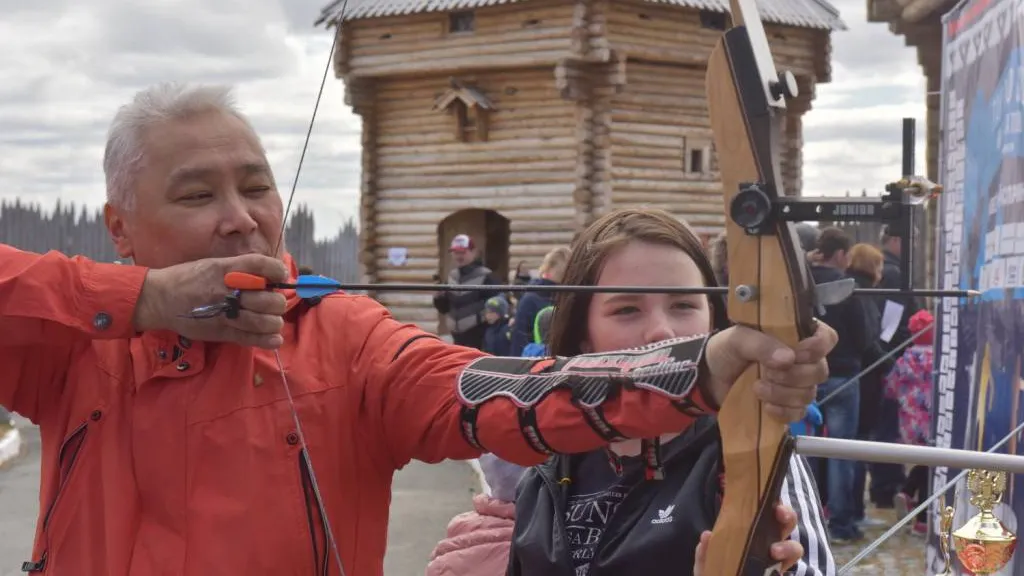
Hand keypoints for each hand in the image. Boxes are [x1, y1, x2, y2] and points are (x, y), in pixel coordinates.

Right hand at [134, 254, 288, 348]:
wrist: (160, 299)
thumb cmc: (187, 279)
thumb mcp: (213, 265)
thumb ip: (239, 269)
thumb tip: (267, 276)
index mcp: (227, 270)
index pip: (262, 265)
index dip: (277, 270)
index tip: (280, 275)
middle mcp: (229, 291)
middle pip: (269, 298)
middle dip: (277, 301)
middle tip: (273, 302)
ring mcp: (226, 314)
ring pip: (265, 321)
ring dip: (275, 321)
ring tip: (273, 320)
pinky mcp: (222, 332)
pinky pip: (251, 338)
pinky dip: (268, 340)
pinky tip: (274, 338)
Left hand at [693, 504, 803, 574]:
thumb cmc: (716, 572)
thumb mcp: (706, 563)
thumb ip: (705, 552)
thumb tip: (706, 535)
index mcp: (752, 533)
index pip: (766, 512)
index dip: (771, 502)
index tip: (768, 498)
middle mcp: (768, 544)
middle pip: (786, 524)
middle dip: (787, 514)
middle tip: (779, 513)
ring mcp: (776, 562)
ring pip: (794, 548)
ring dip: (789, 546)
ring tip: (774, 551)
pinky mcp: (777, 573)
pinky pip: (789, 567)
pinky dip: (786, 563)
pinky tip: (775, 570)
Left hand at [703, 321, 836, 421]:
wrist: (709, 378)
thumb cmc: (725, 351)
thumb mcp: (736, 339)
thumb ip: (760, 344)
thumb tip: (788, 358)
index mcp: (794, 336)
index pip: (826, 338)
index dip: (818, 347)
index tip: (797, 353)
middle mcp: (801, 360)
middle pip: (820, 371)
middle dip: (793, 375)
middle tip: (766, 372)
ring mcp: (796, 385)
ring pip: (809, 394)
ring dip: (783, 394)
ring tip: (757, 387)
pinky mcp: (787, 406)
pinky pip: (799, 413)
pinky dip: (783, 412)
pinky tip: (766, 407)